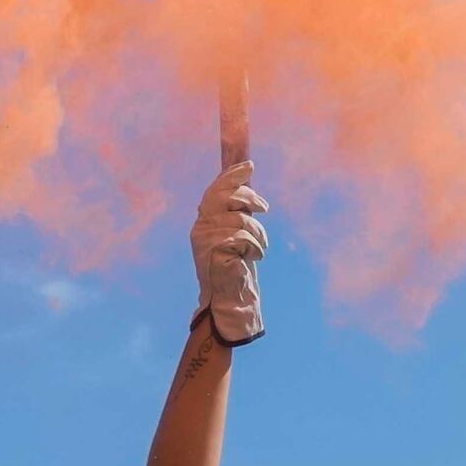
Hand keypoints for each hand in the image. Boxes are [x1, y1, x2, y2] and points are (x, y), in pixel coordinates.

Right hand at [192, 168, 268, 347]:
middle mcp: (201, 228)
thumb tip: (246, 183)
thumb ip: (236, 212)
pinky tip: (252, 257)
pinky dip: (255, 247)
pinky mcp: (216, 252)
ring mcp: (206, 240)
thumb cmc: (237, 267)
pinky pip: (244, 237)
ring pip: (241, 219)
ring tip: (258, 248)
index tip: (249, 165)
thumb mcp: (235, 235)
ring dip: (258, 233)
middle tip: (265, 208)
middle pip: (226, 197)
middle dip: (249, 198)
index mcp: (203, 222)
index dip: (231, 176)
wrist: (231, 300)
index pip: (215, 190)